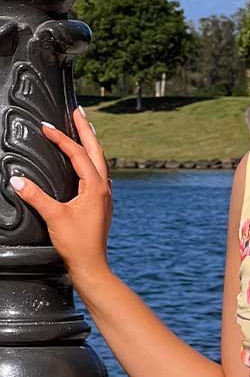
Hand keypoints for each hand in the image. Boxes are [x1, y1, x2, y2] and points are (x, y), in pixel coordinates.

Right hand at [9, 106, 112, 282]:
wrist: (91, 266)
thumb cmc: (76, 244)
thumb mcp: (53, 217)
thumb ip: (35, 196)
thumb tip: (16, 179)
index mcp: (96, 187)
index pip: (78, 154)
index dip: (62, 138)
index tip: (46, 126)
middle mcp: (104, 189)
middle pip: (96, 151)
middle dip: (86, 130)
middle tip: (78, 110)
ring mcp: (105, 197)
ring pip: (100, 162)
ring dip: (91, 144)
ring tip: (84, 129)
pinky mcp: (102, 205)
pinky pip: (99, 175)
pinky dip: (92, 161)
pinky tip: (88, 163)